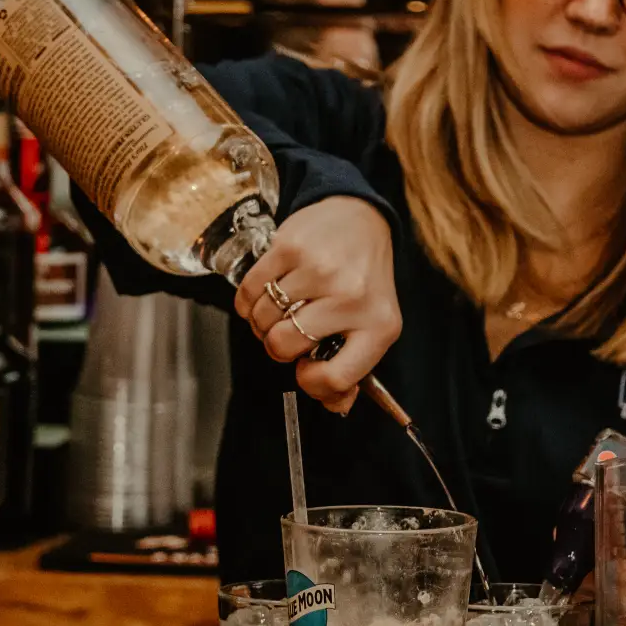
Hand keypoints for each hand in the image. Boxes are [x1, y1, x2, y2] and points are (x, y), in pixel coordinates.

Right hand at [236, 197, 401, 413]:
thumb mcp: (373, 324)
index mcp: (378, 326)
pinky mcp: (290, 247)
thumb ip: (353, 368)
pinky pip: (248, 291)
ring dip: (260, 322)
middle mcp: (352, 297)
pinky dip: (247, 301)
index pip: (336, 377)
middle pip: (284, 346)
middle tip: (286, 332)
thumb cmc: (364, 277)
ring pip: (263, 319)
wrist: (360, 218)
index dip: (310, 382)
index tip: (305, 368)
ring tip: (277, 311)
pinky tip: (262, 295)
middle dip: (276, 345)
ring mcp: (320, 270)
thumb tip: (336, 406)